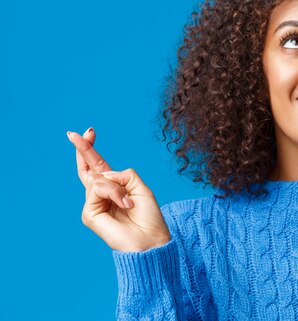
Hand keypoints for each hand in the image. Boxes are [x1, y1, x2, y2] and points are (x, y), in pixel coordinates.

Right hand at [67, 128, 170, 251]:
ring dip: (117, 188)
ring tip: (129, 202)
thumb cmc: (149, 218)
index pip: (99, 168)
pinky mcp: (89, 214)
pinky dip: (114, 193)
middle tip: (73, 133)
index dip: (92, 150)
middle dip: (84, 150)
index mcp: (115, 190)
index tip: (89, 131)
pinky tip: (125, 205)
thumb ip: (123, 175)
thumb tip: (103, 174)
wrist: (150, 240)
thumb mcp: (140, 188)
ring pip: (98, 180)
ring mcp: (93, 205)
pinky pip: (99, 190)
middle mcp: (102, 197)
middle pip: (87, 170)